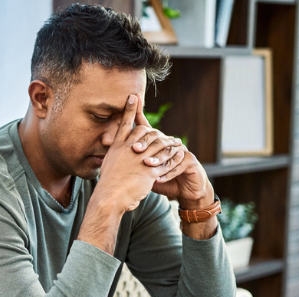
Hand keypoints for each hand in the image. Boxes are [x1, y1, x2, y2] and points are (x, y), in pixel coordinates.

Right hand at [94, 94, 185, 212]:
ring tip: (177, 142)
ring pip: (159, 145)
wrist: (109, 197)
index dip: (130, 109)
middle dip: (156, 130)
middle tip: (166, 132)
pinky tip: (181, 154)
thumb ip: (114, 155)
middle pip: (145, 132)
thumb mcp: (108, 164)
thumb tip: (113, 151)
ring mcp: (139, 158)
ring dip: (170, 142)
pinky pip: (165, 161)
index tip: (134, 96)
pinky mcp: (149, 170)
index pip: (125, 123)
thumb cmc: (107, 185)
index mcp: (117, 147)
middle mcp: (128, 148)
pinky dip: (174, 157)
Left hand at [131, 94, 212, 208]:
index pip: (145, 127)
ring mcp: (181, 150)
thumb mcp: (140, 169)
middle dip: (146, 142)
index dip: (137, 114)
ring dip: (157, 158)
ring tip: (146, 164)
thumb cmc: (158, 179)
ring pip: (168, 151)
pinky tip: (159, 178)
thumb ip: (127, 155)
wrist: (183, 191)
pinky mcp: (191, 161)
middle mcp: (169, 143)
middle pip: (157, 137)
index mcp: (156, 142)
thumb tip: (107, 142)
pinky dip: (168, 172)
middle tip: (135, 149)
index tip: (131, 104)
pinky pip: (179, 164)